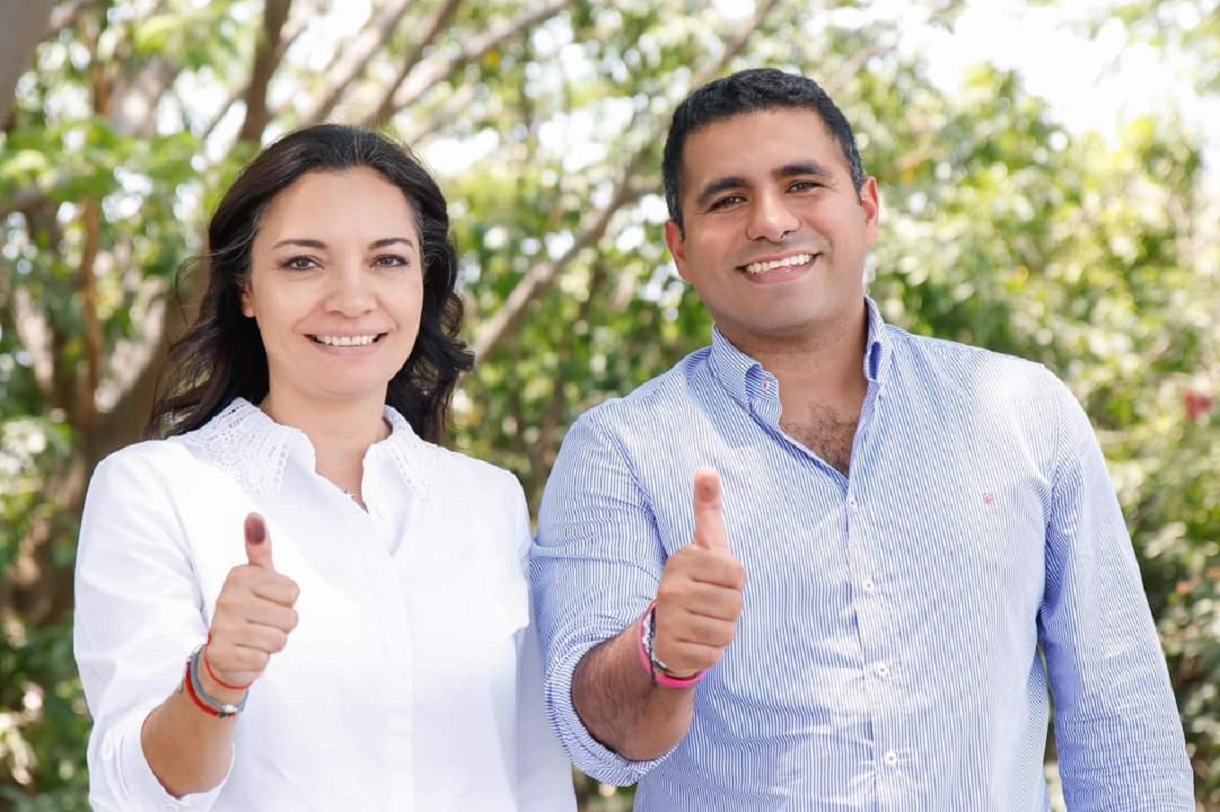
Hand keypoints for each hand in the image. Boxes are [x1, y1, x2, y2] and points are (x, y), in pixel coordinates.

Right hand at [204, 513, 299, 690]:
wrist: (222, 653)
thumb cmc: (248, 609)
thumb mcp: (256, 576)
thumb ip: (259, 548)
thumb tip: (254, 515)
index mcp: (240, 577)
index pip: (293, 593)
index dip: (286, 603)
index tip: (267, 603)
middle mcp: (228, 599)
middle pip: (290, 619)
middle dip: (282, 626)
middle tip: (261, 624)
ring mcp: (223, 627)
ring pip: (279, 640)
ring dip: (272, 644)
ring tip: (254, 638)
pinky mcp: (223, 654)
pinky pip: (264, 660)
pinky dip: (259, 660)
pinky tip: (245, 653)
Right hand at [652, 468, 744, 676]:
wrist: (663, 630)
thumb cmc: (694, 582)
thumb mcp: (702, 545)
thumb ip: (707, 508)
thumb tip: (706, 469)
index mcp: (682, 559)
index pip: (737, 572)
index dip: (734, 581)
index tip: (715, 581)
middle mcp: (670, 588)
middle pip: (735, 604)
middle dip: (729, 609)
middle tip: (709, 605)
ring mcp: (669, 620)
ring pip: (727, 630)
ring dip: (721, 631)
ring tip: (702, 623)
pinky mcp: (673, 650)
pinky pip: (715, 654)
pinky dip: (711, 651)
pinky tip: (695, 641)